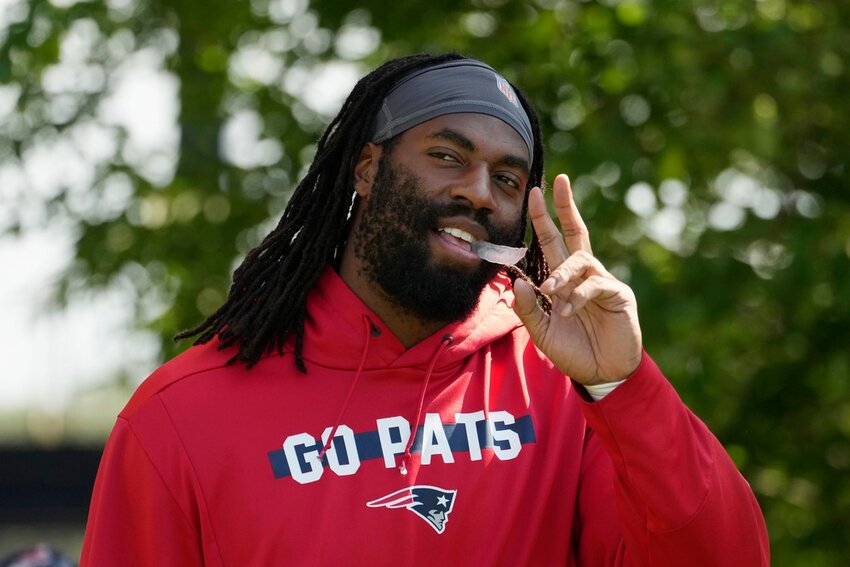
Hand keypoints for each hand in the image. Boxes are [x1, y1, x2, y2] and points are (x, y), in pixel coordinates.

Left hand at [512, 174, 642, 384]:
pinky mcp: (618, 295)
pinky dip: (577, 297)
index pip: (553, 242)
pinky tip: (566, 311)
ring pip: (580, 261)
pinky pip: (594, 286)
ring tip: (550, 290)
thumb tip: (518, 280)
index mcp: (564, 280)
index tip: (535, 193)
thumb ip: (528, 308)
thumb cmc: (572, 351)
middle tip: (558, 181)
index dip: (545, 218)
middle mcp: (583, 275)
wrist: (601, 374)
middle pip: (575, 233)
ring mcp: (602, 282)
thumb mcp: (541, 331)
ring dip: (561, 273)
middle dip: (565, 207)